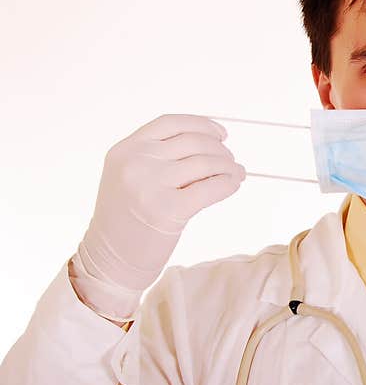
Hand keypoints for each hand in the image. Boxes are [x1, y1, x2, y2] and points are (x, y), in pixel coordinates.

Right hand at [72, 114, 245, 317]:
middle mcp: (136, 163)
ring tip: (237, 174)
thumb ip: (158, 157)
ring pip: (206, 163)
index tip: (221, 134)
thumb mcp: (129, 177)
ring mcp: (151, 185)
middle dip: (220, 150)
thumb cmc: (125, 221)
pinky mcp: (169, 209)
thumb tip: (211, 144)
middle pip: (194, 142)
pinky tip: (233, 185)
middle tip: (231, 161)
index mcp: (125, 150)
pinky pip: (211, 187)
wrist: (108, 261)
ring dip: (228, 167)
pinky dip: (228, 184)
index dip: (202, 124)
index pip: (171, 123)